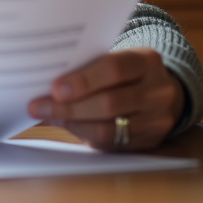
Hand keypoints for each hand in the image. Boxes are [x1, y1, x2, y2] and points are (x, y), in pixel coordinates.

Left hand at [27, 48, 184, 151]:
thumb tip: (46, 82)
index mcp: (147, 61)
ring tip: (49, 118)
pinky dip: (85, 135)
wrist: (163, 92)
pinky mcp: (151, 141)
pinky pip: (112, 143)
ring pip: (109, 128)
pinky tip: (67, 127)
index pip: (115, 69)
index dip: (83, 80)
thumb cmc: (128, 72)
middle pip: (110, 103)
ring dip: (73, 124)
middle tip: (39, 107)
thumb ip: (90, 67)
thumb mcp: (118, 58)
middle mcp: (157, 91)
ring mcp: (157, 120)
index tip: (54, 88)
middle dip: (70, 107)